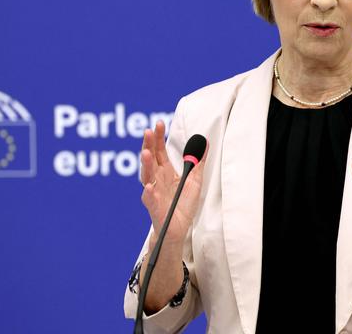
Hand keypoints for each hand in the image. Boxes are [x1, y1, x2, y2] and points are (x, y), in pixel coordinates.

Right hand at [140, 121, 207, 245]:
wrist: (179, 228)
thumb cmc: (183, 203)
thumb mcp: (195, 179)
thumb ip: (198, 161)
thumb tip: (205, 142)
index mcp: (165, 171)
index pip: (159, 151)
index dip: (158, 137)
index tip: (159, 124)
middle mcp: (156, 179)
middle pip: (150, 160)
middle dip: (148, 145)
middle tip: (148, 132)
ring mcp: (153, 193)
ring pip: (147, 177)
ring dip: (146, 165)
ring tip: (146, 154)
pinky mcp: (155, 208)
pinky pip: (150, 200)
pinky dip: (149, 193)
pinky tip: (149, 187)